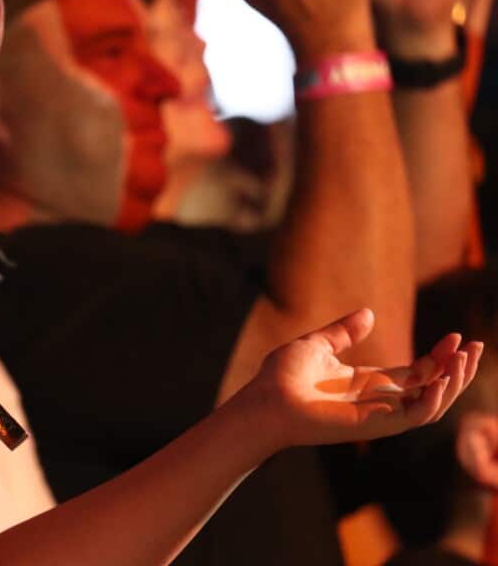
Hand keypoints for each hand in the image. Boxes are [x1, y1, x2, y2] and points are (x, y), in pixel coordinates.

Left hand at [238, 309, 481, 449]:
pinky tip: (442, 379)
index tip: (456, 337)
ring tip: (465, 359)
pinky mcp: (374, 425)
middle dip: (456, 370)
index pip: (417, 372)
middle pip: (432, 388)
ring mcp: (379, 415)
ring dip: (452, 384)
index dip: (439, 357)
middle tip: (475, 347)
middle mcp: (379, 401)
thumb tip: (369, 313)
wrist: (264, 399)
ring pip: (431, 405)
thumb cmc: (282, 376)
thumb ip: (345, 332)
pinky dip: (432, 400)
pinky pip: (414, 417)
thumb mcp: (318, 344)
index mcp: (368, 383)